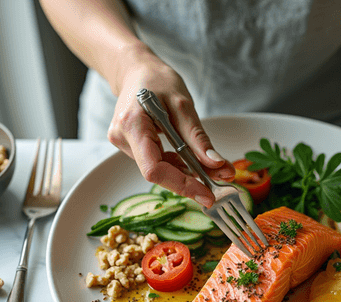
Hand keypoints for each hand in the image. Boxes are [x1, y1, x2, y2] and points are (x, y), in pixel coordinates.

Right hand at [106, 46, 233, 206]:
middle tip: (218, 184)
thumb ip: (198, 138)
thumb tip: (216, 164)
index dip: (181, 185)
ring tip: (211, 172)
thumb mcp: (183, 104)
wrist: (136, 69)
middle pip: (156, 173)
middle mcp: (122, 138)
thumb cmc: (157, 79)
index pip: (154, 169)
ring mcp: (123, 143)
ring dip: (185, 174)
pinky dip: (176, 165)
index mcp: (132, 125)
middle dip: (188, 181)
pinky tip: (192, 163)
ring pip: (158, 169)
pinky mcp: (129, 145)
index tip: (207, 193)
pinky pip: (155, 162)